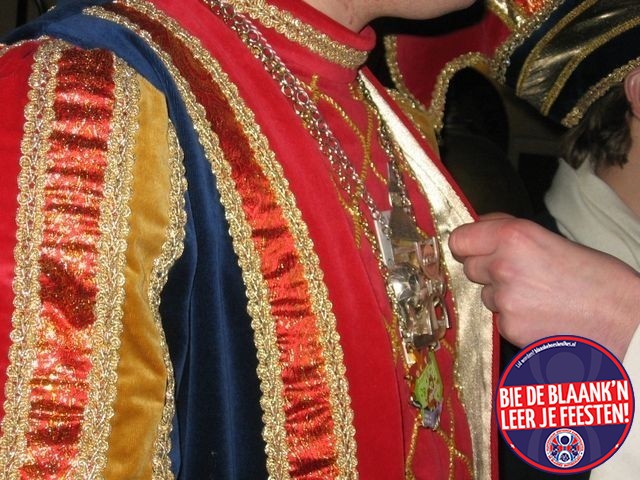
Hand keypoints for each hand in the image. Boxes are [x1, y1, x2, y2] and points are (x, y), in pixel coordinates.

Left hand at [449, 214, 639, 359]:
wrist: (623, 320)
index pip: (459, 238)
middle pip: (469, 266)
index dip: (467, 244)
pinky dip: (513, 317)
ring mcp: (504, 299)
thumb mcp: (551, 238)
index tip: (474, 248)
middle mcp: (502, 265)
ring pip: (484, 293)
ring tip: (538, 296)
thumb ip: (510, 232)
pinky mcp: (509, 326)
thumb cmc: (598, 278)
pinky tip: (540, 315)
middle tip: (518, 273)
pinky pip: (498, 318)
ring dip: (501, 294)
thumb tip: (480, 227)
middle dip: (486, 269)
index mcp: (514, 236)